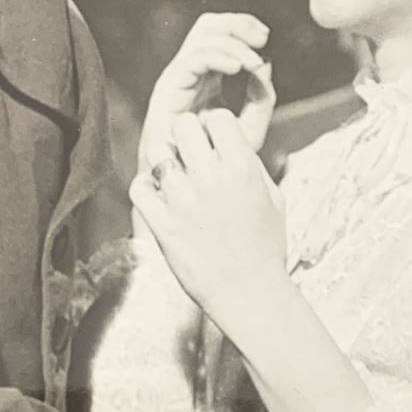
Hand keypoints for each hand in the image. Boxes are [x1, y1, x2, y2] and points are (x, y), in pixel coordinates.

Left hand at [130, 109, 290, 336]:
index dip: (214, 126)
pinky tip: (157, 194)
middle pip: (183, 124)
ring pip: (158, 151)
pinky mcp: (162, 225)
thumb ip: (251, 165)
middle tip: (191, 154)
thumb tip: (230, 142)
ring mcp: (183, 202)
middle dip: (187, 135)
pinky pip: (138, 186)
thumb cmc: (266, 248)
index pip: (217, 117)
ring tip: (174, 176)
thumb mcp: (273, 197)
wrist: (250, 294)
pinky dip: (144, 186)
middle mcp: (211, 179)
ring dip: (165, 159)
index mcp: (242, 169)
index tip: (214, 141)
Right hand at [139, 13, 274, 177]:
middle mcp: (190, 73)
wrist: (189, 187)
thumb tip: (265, 65)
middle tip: (260, 39)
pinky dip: (218, 57)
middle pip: (208, 26)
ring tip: (252, 62)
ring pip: (201, 38)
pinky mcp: (168, 90)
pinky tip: (237, 68)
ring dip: (232, 44)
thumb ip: (261, 100)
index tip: (264, 40)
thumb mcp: (250, 130)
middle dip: (237, 25)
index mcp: (208, 77)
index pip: (221, 34)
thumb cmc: (216, 164)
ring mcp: (178, 79)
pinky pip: (192, 60)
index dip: (243, 27)